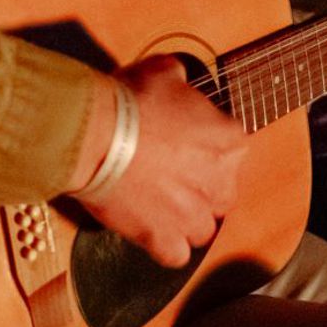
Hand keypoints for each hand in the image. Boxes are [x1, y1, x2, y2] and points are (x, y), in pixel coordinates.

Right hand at [72, 56, 247, 268]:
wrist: (94, 135)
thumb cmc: (130, 101)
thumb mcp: (163, 71)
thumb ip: (181, 79)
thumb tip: (178, 77)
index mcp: (229, 141)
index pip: (232, 149)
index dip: (207, 147)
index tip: (187, 144)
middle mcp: (219, 182)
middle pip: (222, 192)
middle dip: (202, 187)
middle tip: (172, 175)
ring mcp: (192, 214)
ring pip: (202, 228)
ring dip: (186, 219)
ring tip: (161, 205)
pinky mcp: (163, 238)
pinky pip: (175, 254)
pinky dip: (165, 246)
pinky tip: (151, 231)